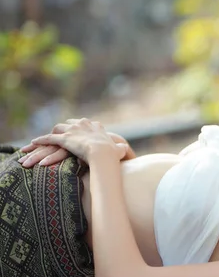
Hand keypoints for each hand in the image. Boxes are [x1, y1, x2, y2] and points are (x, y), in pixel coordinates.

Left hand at [20, 131, 134, 167]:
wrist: (103, 154)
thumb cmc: (112, 153)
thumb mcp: (119, 149)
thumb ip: (121, 148)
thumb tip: (127, 150)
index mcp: (96, 126)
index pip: (85, 123)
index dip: (80, 127)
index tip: (77, 131)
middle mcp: (83, 124)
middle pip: (70, 123)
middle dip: (64, 128)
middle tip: (59, 135)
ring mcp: (73, 130)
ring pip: (58, 128)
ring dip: (52, 134)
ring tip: (46, 139)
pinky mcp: (64, 138)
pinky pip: (49, 138)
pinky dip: (40, 140)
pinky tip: (33, 143)